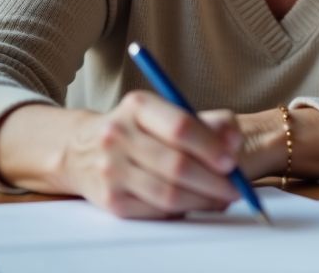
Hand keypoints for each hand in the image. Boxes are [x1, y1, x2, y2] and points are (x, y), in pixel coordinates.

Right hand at [59, 91, 243, 217]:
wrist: (82, 149)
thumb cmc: (140, 130)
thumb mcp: (169, 112)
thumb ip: (210, 122)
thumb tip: (234, 141)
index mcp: (138, 106)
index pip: (180, 127)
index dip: (211, 147)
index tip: (232, 162)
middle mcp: (118, 135)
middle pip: (176, 165)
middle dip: (214, 181)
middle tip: (235, 188)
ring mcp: (111, 169)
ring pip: (168, 194)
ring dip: (203, 201)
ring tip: (222, 199)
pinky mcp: (109, 200)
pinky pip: (155, 212)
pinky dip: (182, 211)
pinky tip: (196, 205)